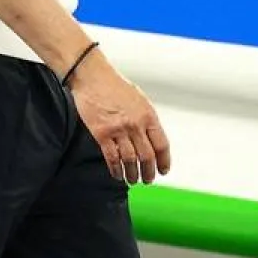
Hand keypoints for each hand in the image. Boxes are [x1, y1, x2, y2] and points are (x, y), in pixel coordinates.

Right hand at [67, 49, 170, 183]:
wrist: (93, 77)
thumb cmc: (115, 86)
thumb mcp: (140, 99)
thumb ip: (147, 119)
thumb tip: (152, 139)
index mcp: (148, 115)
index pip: (162, 144)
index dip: (164, 161)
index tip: (163, 170)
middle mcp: (135, 124)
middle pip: (147, 156)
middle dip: (149, 172)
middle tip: (148, 180)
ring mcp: (118, 130)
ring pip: (130, 160)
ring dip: (133, 174)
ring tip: (133, 180)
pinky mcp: (101, 133)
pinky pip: (112, 158)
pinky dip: (116, 170)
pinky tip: (117, 174)